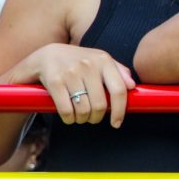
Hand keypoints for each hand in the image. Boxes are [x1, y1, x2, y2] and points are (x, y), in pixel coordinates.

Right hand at [10, 44, 134, 127]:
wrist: (46, 55)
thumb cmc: (78, 62)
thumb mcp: (99, 61)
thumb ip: (118, 71)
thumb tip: (132, 86)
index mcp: (103, 60)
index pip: (119, 90)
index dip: (120, 111)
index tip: (116, 123)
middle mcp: (88, 64)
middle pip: (100, 105)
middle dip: (96, 117)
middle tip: (92, 118)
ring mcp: (71, 72)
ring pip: (84, 110)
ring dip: (82, 119)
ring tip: (80, 115)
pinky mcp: (55, 81)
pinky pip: (67, 111)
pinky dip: (69, 119)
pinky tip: (69, 116)